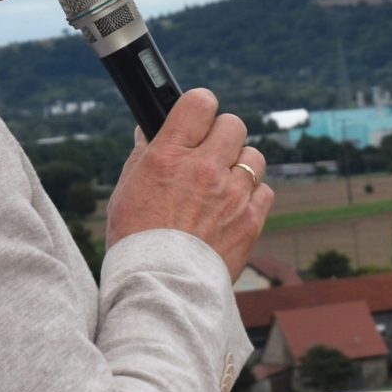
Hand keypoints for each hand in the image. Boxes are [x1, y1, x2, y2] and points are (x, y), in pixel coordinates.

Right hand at [103, 89, 273, 277]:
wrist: (159, 289)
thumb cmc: (135, 240)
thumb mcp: (126, 190)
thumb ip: (143, 155)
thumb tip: (149, 130)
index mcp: (169, 156)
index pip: (199, 102)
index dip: (199, 107)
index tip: (196, 119)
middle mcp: (204, 169)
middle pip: (233, 124)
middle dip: (221, 136)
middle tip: (209, 154)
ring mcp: (232, 195)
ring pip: (253, 156)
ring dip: (240, 166)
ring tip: (222, 185)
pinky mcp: (251, 220)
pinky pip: (265, 190)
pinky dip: (252, 197)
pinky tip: (233, 209)